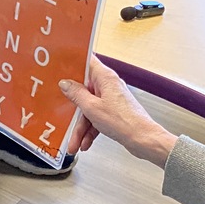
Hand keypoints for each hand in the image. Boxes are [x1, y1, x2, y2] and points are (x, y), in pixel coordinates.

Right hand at [60, 56, 176, 167]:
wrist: (143, 139)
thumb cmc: (124, 122)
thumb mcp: (92, 108)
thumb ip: (76, 94)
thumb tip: (65, 84)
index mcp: (105, 77)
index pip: (87, 61)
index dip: (73, 62)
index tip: (60, 66)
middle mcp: (109, 86)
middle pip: (84, 91)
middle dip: (73, 109)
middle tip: (63, 115)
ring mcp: (111, 100)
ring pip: (89, 109)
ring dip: (81, 126)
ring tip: (74, 141)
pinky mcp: (114, 113)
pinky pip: (97, 118)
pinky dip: (90, 130)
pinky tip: (85, 142)